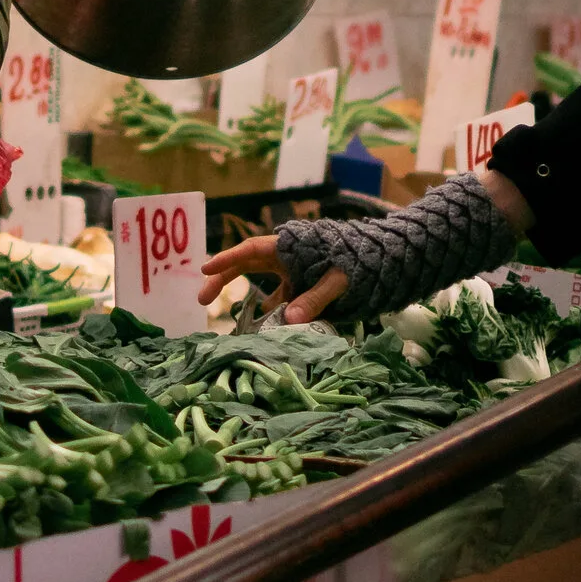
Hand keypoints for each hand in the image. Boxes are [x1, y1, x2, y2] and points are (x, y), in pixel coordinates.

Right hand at [199, 232, 348, 326]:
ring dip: (251, 307)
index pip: (249, 251)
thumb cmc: (356, 262)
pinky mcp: (301, 289)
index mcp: (288, 248)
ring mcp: (292, 275)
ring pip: (263, 290)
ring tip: (238, 329)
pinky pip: (282, 303)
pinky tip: (273, 333)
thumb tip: (290, 319)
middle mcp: (285, 259)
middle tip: (201, 300)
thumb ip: (315, 298)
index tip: (203, 268)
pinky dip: (275, 317)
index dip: (225, 259)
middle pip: (245, 266)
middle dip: (222, 280)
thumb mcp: (337, 279)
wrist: (379, 261)